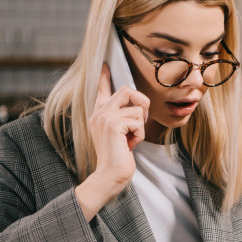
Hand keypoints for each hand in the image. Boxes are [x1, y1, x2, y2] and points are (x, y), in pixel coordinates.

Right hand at [75, 64, 149, 220]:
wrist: (109, 176)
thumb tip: (138, 106)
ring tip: (129, 141)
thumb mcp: (119, 135)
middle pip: (128, 90)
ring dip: (140, 128)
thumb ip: (122, 119)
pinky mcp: (113, 124)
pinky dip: (139, 135)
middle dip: (142, 105)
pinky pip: (139, 121)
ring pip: (138, 109)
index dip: (105, 77)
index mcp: (98, 114)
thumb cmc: (117, 159)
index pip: (102, 90)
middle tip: (139, 124)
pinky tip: (128, 146)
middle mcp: (99, 112)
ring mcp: (105, 117)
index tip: (106, 65)